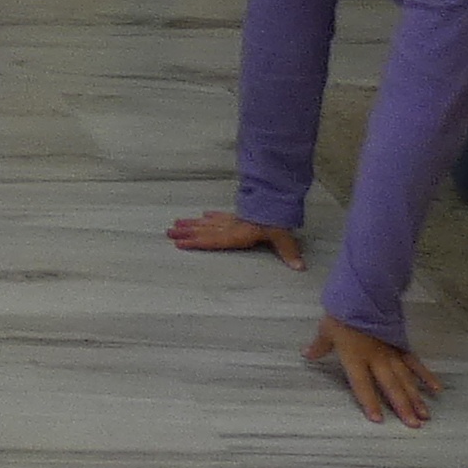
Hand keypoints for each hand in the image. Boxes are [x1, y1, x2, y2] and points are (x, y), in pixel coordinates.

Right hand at [170, 210, 303, 264]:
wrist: (278, 200)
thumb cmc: (277, 220)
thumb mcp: (283, 236)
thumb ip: (288, 251)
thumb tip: (299, 267)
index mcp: (238, 235)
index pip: (213, 240)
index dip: (196, 242)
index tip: (179, 243)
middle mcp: (231, 227)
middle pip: (205, 230)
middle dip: (186, 232)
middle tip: (168, 232)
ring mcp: (233, 220)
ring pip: (208, 222)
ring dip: (192, 224)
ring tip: (175, 224)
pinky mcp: (238, 215)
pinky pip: (220, 216)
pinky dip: (210, 216)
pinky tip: (202, 215)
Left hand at [305, 314, 438, 425]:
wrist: (362, 293)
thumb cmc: (342, 313)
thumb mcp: (327, 330)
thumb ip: (319, 346)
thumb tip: (307, 354)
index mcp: (356, 358)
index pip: (362, 385)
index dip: (369, 402)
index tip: (378, 420)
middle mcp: (377, 359)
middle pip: (391, 386)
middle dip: (402, 406)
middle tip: (414, 425)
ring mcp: (392, 353)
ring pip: (406, 379)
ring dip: (416, 397)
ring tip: (425, 416)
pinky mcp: (402, 345)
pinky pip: (415, 363)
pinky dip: (426, 376)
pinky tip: (436, 389)